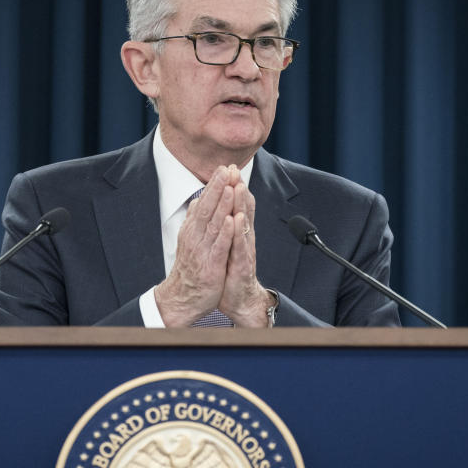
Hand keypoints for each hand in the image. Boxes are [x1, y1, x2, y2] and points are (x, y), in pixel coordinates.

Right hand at [155, 166, 236, 325]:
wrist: (184, 298)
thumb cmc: (191, 269)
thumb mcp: (191, 240)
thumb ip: (195, 221)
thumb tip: (197, 200)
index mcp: (192, 230)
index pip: (204, 202)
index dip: (214, 185)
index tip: (224, 168)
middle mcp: (195, 237)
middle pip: (207, 208)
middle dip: (218, 188)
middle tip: (227, 169)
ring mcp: (202, 250)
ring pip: (213, 223)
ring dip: (222, 204)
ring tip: (231, 187)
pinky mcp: (211, 265)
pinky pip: (218, 246)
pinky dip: (224, 232)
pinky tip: (231, 219)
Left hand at [219, 181, 274, 326]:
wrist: (238, 299)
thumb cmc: (232, 271)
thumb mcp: (228, 245)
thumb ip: (227, 227)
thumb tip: (222, 209)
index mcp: (238, 233)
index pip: (237, 206)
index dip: (233, 187)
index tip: (229, 168)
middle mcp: (243, 238)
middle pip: (242, 209)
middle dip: (238, 188)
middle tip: (235, 169)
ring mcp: (244, 250)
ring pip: (243, 224)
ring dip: (242, 205)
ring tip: (239, 186)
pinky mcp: (242, 264)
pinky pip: (240, 245)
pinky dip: (239, 232)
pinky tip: (238, 219)